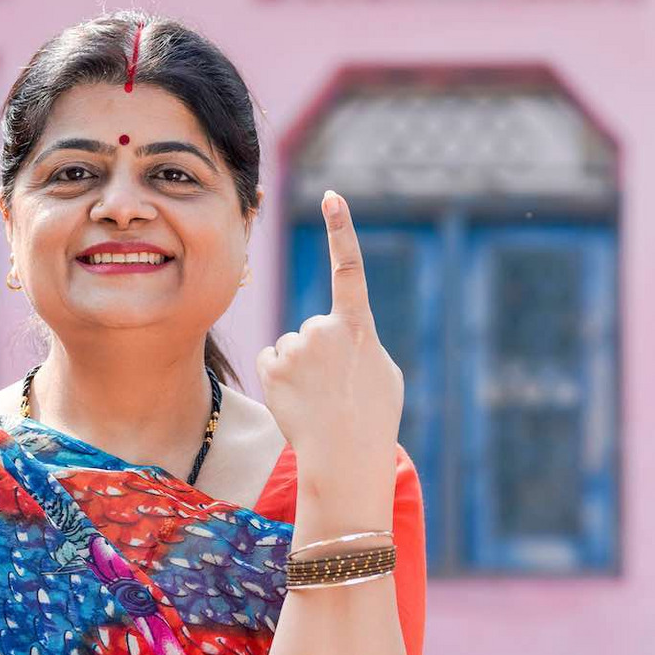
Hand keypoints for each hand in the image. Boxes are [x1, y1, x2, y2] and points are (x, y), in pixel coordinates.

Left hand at [256, 190, 402, 481]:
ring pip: (291, 347)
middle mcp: (324, 328)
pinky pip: (272, 362)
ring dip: (300, 370)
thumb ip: (361, 344)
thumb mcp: (382, 373)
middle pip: (313, 329)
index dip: (341, 229)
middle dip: (319, 355)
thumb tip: (344, 339)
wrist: (345, 456)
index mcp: (358, 326)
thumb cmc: (372, 418)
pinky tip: (297, 401)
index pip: (349, 267)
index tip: (331, 198)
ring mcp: (296, 346)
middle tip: (335, 390)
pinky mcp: (272, 366)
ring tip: (317, 400)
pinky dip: (280, 379)